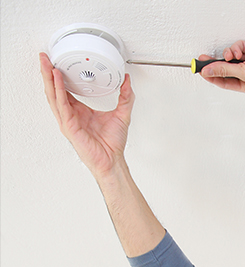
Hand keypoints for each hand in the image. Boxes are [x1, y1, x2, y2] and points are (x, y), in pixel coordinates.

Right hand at [40, 52, 134, 178]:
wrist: (112, 159)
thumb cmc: (112, 142)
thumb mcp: (122, 113)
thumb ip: (125, 96)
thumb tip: (127, 81)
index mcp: (79, 111)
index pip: (65, 90)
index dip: (60, 76)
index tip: (58, 62)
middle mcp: (71, 115)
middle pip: (55, 90)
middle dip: (48, 73)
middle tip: (45, 57)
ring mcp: (68, 121)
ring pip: (54, 96)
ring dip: (49, 79)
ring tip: (47, 64)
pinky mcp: (69, 126)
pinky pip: (62, 106)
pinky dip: (59, 91)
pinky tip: (58, 79)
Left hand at [199, 37, 244, 93]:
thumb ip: (225, 70)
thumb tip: (208, 70)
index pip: (224, 81)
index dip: (211, 76)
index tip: (200, 70)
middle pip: (226, 68)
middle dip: (215, 63)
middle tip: (202, 59)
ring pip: (231, 56)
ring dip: (227, 55)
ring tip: (229, 56)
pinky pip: (239, 46)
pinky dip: (235, 48)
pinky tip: (237, 51)